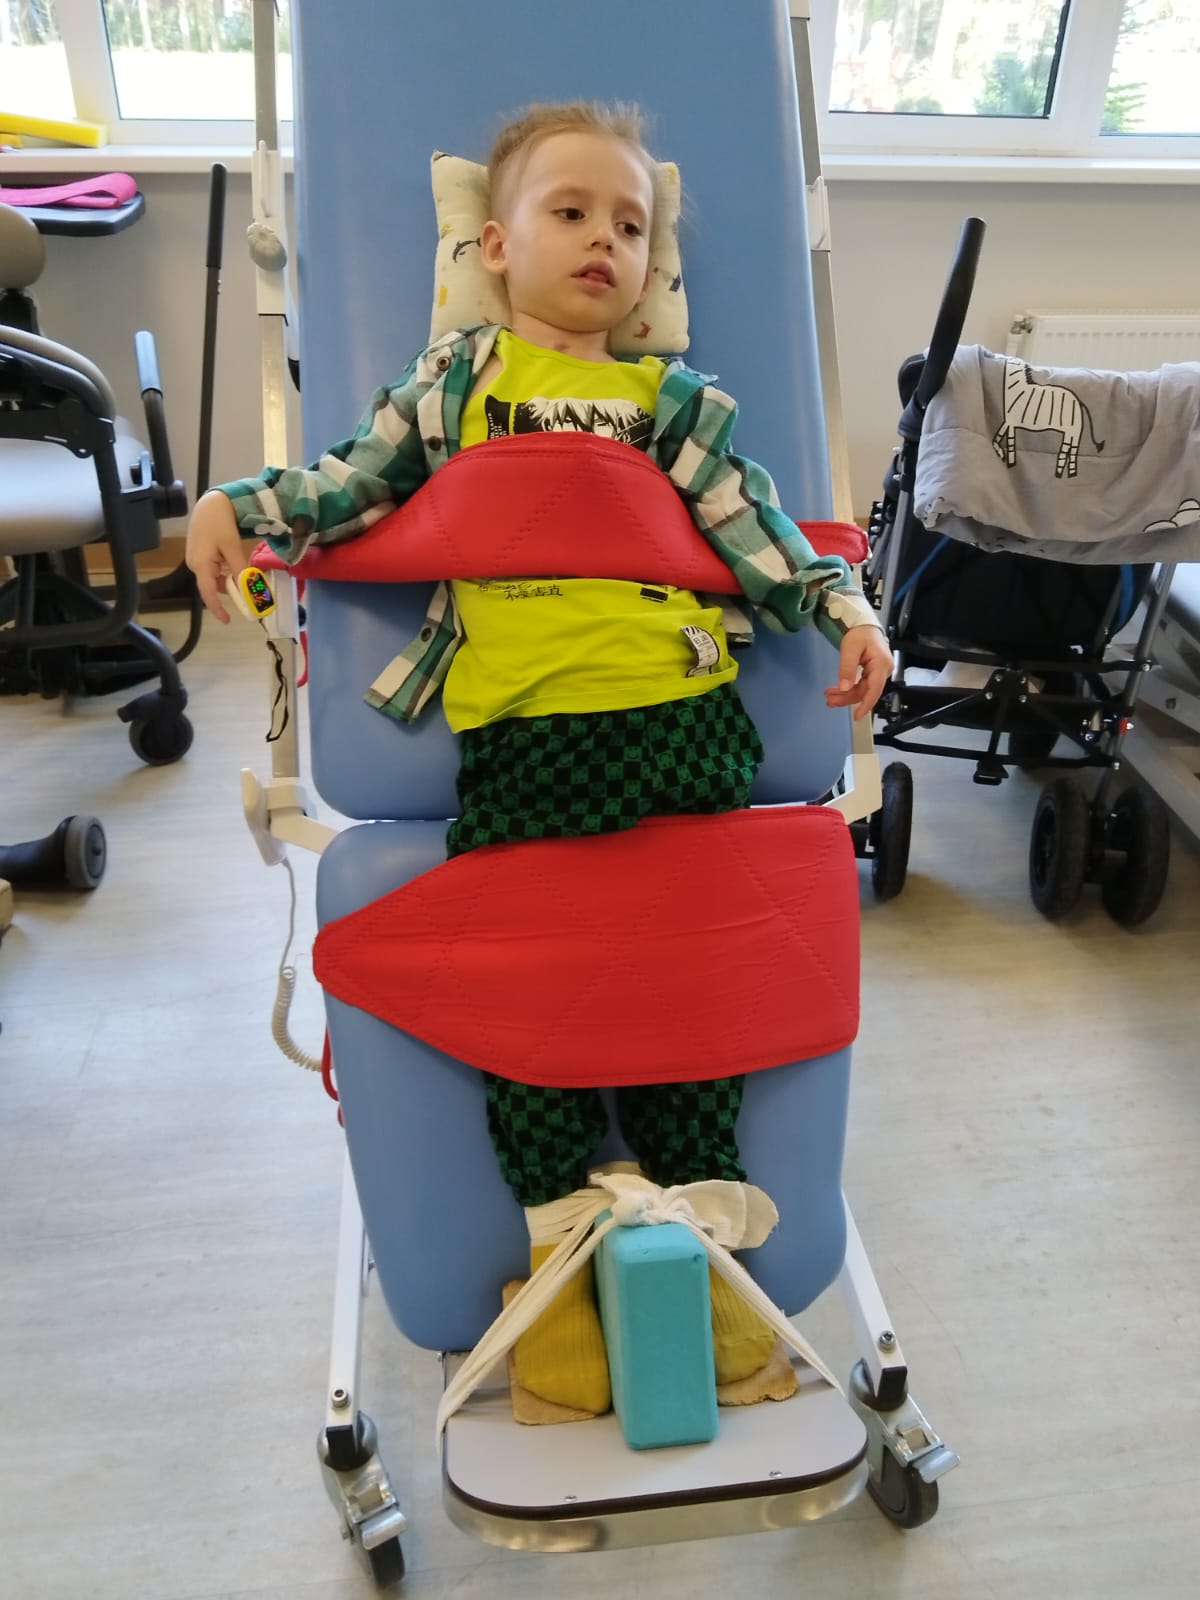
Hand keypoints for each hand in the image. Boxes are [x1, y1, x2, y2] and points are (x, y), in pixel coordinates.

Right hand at [185, 489, 246, 623]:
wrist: (211, 502)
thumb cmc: (220, 522)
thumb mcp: (232, 546)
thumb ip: (239, 569)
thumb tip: (247, 589)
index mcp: (201, 564)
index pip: (208, 593)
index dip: (217, 608)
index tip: (227, 620)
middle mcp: (195, 564)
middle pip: (211, 586)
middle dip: (228, 592)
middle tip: (248, 594)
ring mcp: (196, 558)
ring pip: (213, 578)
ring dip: (228, 580)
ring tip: (245, 578)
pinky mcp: (200, 553)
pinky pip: (213, 569)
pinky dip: (224, 571)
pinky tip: (235, 565)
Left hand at [825, 624, 892, 720]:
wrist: (863, 625)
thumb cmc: (859, 634)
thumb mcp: (850, 649)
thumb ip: (847, 669)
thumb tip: (845, 688)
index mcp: (881, 664)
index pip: (875, 689)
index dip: (866, 704)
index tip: (857, 716)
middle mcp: (883, 671)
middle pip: (866, 691)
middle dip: (847, 698)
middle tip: (829, 700)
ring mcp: (879, 673)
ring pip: (862, 690)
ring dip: (846, 694)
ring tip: (829, 696)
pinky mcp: (873, 673)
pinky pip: (861, 685)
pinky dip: (848, 689)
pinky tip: (837, 691)